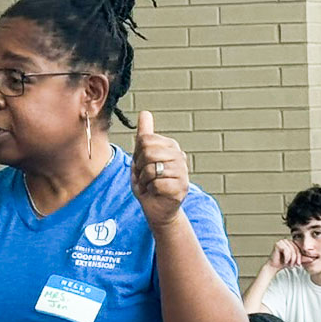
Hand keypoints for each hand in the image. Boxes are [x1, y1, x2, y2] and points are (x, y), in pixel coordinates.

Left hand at [131, 111, 187, 227]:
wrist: (157, 208)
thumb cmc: (149, 183)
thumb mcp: (142, 158)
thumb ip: (144, 136)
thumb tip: (145, 113)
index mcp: (170, 146)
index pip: (144, 140)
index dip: (137, 155)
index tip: (142, 166)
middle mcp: (179, 156)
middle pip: (147, 152)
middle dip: (140, 168)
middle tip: (146, 177)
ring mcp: (183, 171)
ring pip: (151, 169)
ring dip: (145, 181)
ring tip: (151, 185)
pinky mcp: (181, 187)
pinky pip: (156, 183)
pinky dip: (151, 190)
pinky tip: (156, 193)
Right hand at [266, 239, 301, 271]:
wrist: (274, 266)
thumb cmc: (283, 262)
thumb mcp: (295, 260)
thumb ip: (303, 259)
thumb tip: (312, 259)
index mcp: (291, 242)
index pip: (299, 248)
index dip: (300, 257)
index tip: (298, 264)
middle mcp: (286, 240)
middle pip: (296, 249)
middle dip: (295, 259)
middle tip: (294, 265)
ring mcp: (281, 241)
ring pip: (291, 251)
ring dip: (291, 259)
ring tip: (288, 264)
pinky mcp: (278, 244)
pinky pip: (286, 251)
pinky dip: (286, 258)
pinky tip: (285, 261)